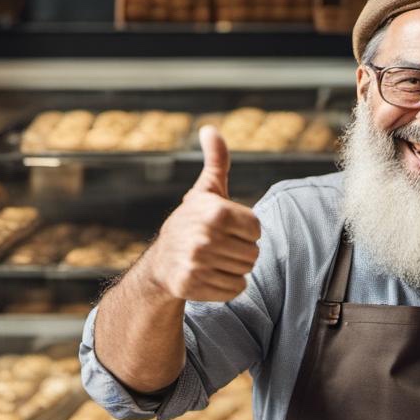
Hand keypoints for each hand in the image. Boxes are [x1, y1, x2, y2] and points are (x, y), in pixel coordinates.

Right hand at [144, 126, 261, 301]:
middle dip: (240, 252)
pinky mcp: (193, 285)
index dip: (246, 231)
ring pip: (245, 273)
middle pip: (254, 253)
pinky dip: (226, 287)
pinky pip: (235, 290)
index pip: (257, 230)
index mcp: (215, 211)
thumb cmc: (192, 223)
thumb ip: (216, 161)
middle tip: (219, 247)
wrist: (161, 263)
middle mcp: (205, 237)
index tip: (226, 228)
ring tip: (213, 261)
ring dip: (233, 269)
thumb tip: (210, 129)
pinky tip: (209, 276)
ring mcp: (197, 263)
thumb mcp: (205, 191)